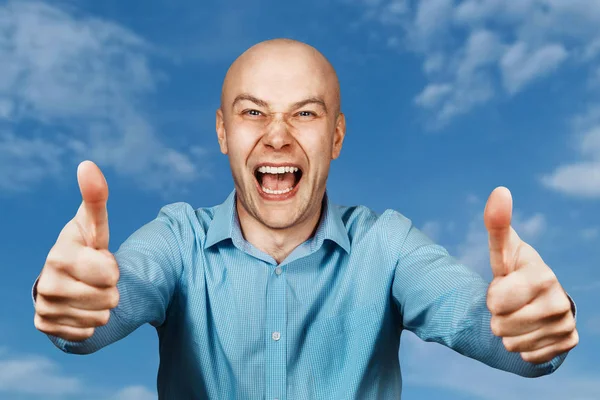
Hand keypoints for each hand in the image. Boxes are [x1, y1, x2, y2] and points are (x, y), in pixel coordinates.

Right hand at [34, 161, 119, 341]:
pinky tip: (80, 308)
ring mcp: (45, 305)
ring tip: (90, 291)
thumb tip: (87, 165)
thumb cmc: (86, 246)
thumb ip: (95, 197)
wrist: (67, 278)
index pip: (108, 272)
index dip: (112, 267)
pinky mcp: (45, 326)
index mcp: (60, 253)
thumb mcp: (94, 223)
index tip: (100, 257)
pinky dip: (90, 324)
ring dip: (102, 307)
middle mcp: (47, 281)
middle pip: (108, 298)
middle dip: (111, 289)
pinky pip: (87, 334)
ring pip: (100, 318)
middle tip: (98, 278)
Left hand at [484, 187, 577, 363]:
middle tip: (508, 304)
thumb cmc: (515, 270)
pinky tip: (529, 331)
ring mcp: (566, 322)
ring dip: (508, 333)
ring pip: (513, 343)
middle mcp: (559, 299)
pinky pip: (529, 357)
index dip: (493, 297)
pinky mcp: (568, 342)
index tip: (501, 286)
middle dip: (497, 317)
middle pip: (502, 325)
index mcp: (542, 274)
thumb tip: (500, 190)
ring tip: (517, 316)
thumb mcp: (503, 250)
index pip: (497, 300)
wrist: (537, 297)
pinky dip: (523, 348)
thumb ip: (497, 225)